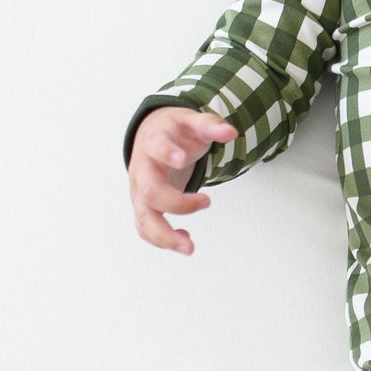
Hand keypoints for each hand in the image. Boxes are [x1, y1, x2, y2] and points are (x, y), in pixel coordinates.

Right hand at [129, 106, 238, 254]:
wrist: (151, 137)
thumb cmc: (174, 133)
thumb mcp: (191, 122)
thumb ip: (210, 125)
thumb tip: (231, 132)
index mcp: (154, 143)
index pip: (155, 147)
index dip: (167, 153)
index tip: (182, 160)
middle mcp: (142, 170)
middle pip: (150, 191)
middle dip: (176, 203)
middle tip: (206, 202)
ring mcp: (139, 192)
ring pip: (144, 219)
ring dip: (165, 236)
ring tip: (190, 248)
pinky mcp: (143, 207)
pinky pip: (146, 229)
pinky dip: (162, 240)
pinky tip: (185, 240)